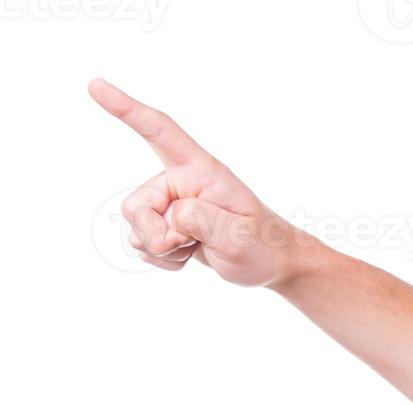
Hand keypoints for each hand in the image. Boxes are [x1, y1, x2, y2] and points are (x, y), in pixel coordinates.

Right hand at [88, 78, 305, 286]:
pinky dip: (165, 259)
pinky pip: (144, 246)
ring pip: (136, 227)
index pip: (161, 133)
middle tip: (189, 243)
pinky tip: (190, 253)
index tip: (96, 85)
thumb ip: (204, 220)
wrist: (270, 263)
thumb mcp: (240, 236)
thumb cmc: (263, 244)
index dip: (127, 109)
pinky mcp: (165, 225)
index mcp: (202, 170)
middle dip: (155, 234)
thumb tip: (171, 213)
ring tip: (197, 246)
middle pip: (136, 204)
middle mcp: (180, 181)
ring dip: (163, 248)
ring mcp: (170, 204)